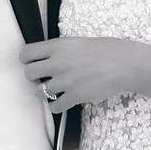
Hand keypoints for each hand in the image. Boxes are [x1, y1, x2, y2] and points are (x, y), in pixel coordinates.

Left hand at [19, 37, 134, 113]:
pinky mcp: (74, 96)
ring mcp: (65, 81)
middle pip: (28, 73)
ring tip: (54, 90)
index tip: (31, 63)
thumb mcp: (78, 42)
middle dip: (33, 77)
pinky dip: (56, 107)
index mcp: (58, 46)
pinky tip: (62, 101)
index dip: (26, 59)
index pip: (27, 53)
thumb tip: (49, 57)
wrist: (124, 64)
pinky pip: (54, 107)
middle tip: (42, 78)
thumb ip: (61, 50)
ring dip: (44, 92)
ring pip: (39, 91)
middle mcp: (58, 63)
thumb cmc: (106, 50)